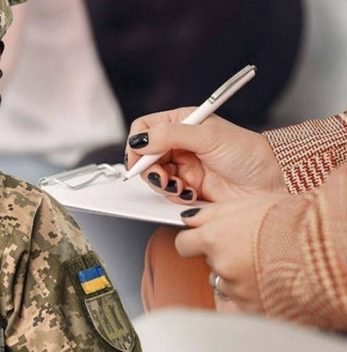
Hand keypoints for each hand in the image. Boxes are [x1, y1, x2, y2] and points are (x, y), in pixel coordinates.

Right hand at [125, 107, 286, 203]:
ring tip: (181, 187)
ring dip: (163, 184)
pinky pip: (167, 192)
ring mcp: (183, 166)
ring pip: (153, 175)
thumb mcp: (207, 136)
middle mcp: (179, 143)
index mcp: (182, 122)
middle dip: (150, 169)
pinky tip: (189, 194)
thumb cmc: (248, 153)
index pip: (144, 128)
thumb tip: (139, 140)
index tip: (138, 158)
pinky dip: (174, 195)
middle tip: (163, 177)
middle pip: (144, 155)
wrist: (272, 182)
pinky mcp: (188, 186)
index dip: (137, 143)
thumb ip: (170, 135)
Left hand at [174, 193, 290, 312]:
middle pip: (210, 264)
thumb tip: (188, 219)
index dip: (194, 241)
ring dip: (239, 277)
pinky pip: (244, 303)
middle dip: (224, 256)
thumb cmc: (294, 221)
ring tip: (266, 263)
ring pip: (227, 284)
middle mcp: (222, 267)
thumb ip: (212, 213)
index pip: (184, 244)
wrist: (329, 247)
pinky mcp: (257, 309)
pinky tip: (271, 281)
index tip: (202, 240)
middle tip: (251, 247)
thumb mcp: (248, 204)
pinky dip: (254, 294)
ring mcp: (239, 291)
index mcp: (216, 239)